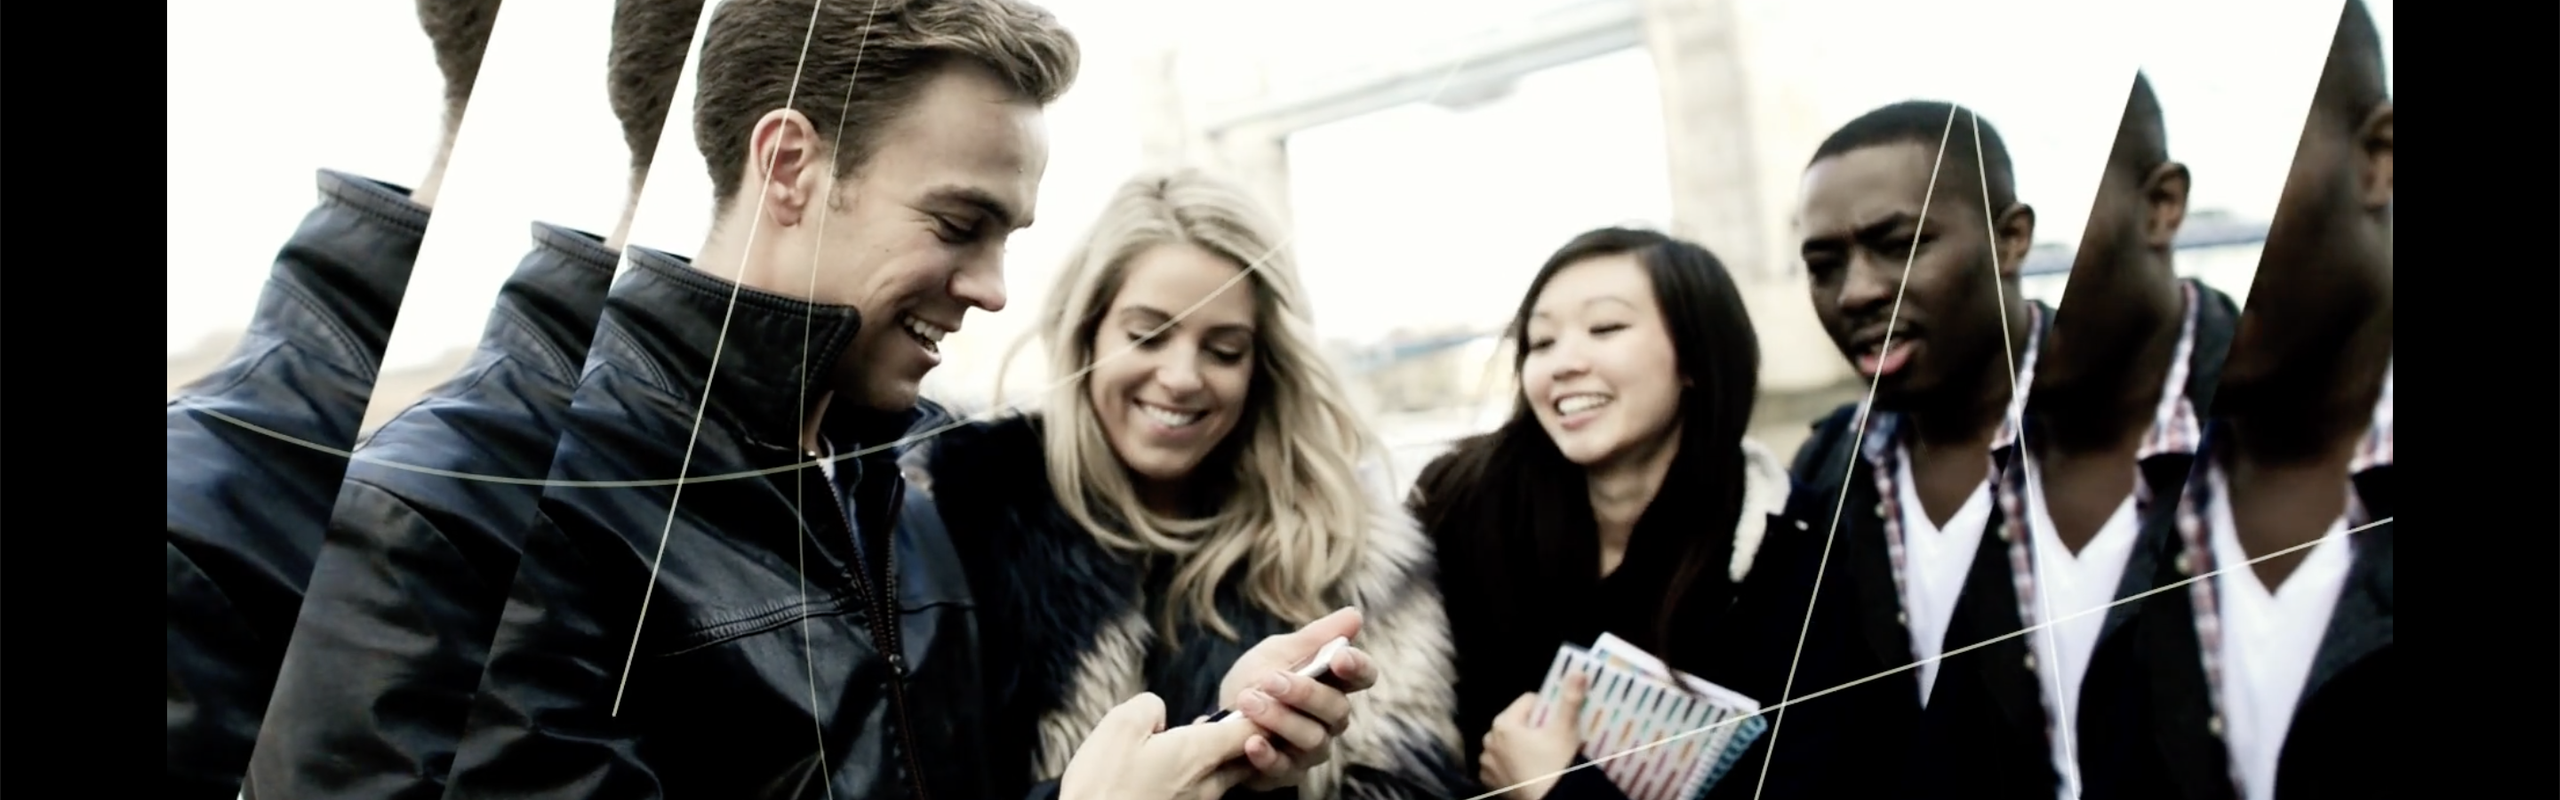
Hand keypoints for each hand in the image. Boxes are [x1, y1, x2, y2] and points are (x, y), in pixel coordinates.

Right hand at [1061, 693, 1258, 799]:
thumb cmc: (1102, 784)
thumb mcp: (1119, 726)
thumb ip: (1149, 707)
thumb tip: (1158, 712)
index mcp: (1199, 753)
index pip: (1252, 729)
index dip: (1260, 710)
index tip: (1257, 697)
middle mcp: (1208, 784)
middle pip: (1246, 756)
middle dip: (1245, 735)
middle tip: (1232, 716)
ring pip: (1225, 775)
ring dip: (1220, 756)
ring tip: (1198, 737)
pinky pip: (1204, 792)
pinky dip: (1199, 775)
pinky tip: (1173, 768)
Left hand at [1216, 607, 1379, 789]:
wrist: (1219, 716)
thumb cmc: (1256, 679)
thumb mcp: (1278, 651)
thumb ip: (1315, 637)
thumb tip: (1355, 614)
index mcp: (1334, 684)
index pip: (1363, 676)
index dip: (1357, 667)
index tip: (1338, 658)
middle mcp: (1330, 720)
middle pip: (1337, 710)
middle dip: (1304, 693)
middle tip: (1270, 680)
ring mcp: (1311, 749)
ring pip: (1313, 740)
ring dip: (1280, 720)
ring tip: (1249, 702)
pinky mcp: (1286, 773)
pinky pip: (1284, 769)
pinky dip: (1267, 755)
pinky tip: (1251, 742)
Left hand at [1479, 672, 1588, 799]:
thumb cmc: (1555, 763)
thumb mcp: (1565, 730)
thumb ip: (1569, 700)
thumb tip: (1577, 671)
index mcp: (1504, 722)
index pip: (1529, 701)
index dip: (1546, 708)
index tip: (1557, 721)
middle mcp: (1489, 739)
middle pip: (1516, 722)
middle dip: (1532, 727)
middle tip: (1551, 740)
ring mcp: (1487, 762)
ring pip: (1508, 743)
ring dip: (1520, 746)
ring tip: (1541, 757)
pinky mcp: (1489, 780)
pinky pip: (1501, 763)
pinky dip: (1511, 764)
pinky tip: (1527, 770)